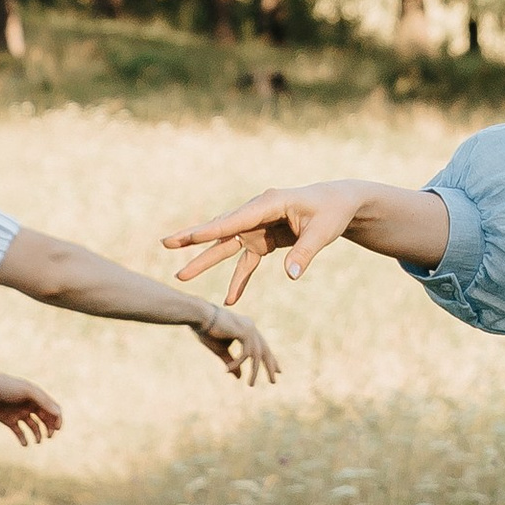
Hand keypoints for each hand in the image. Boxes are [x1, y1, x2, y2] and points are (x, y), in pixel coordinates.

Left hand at [0, 364, 64, 448]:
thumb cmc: (6, 386)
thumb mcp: (27, 391)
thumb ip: (43, 401)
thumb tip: (58, 413)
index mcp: (37, 396)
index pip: (53, 409)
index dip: (57, 419)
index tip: (56, 429)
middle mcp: (30, 405)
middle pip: (46, 419)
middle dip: (49, 428)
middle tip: (48, 436)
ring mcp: (19, 413)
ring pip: (34, 427)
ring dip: (38, 435)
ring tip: (37, 441)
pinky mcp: (8, 420)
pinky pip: (19, 432)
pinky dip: (23, 439)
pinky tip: (25, 444)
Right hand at [165, 179, 385, 303]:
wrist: (340, 204)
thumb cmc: (331, 212)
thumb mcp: (323, 232)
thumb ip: (305, 253)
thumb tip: (290, 276)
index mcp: (268, 203)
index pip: (235, 219)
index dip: (211, 230)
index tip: (187, 237)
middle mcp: (257, 214)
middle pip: (221, 229)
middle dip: (194, 239)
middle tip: (165, 244)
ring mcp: (258, 228)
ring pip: (227, 246)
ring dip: (206, 261)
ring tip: (181, 275)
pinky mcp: (263, 240)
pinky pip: (246, 263)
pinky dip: (238, 280)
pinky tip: (230, 300)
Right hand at [192, 304, 279, 386]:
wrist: (198, 316)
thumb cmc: (207, 332)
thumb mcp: (221, 351)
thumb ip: (232, 362)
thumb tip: (239, 377)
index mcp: (247, 329)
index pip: (262, 346)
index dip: (270, 359)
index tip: (277, 371)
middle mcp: (251, 328)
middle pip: (265, 350)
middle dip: (270, 366)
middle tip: (273, 381)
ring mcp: (248, 329)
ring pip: (257, 354)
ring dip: (255, 371)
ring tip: (250, 384)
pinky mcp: (243, 332)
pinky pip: (245, 353)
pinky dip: (237, 363)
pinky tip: (227, 370)